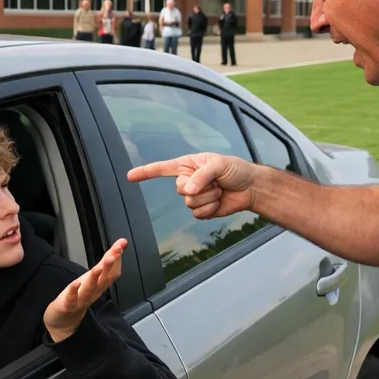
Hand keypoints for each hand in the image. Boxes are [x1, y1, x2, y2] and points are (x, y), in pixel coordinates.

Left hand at [43, 239, 125, 342]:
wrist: (64, 321)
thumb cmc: (79, 297)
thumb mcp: (94, 277)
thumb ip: (107, 260)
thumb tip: (121, 244)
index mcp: (99, 285)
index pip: (112, 271)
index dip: (117, 258)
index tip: (121, 244)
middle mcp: (93, 292)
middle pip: (104, 279)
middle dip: (109, 266)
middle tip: (115, 253)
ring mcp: (81, 300)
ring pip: (90, 288)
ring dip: (95, 278)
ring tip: (99, 267)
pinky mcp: (68, 306)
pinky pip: (72, 299)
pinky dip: (74, 291)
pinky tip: (75, 283)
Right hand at [127, 152, 256, 219]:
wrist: (250, 187)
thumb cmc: (235, 170)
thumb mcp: (219, 165)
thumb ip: (202, 176)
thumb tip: (188, 191)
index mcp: (187, 165)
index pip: (162, 168)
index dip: (145, 173)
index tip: (129, 176)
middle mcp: (187, 180)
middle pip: (179, 189)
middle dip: (199, 187)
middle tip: (215, 182)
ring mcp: (194, 196)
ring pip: (189, 203)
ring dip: (208, 198)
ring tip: (219, 190)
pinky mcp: (202, 210)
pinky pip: (197, 213)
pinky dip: (210, 208)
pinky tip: (219, 202)